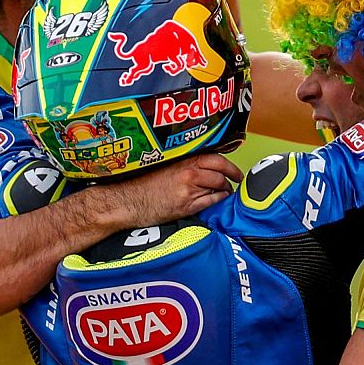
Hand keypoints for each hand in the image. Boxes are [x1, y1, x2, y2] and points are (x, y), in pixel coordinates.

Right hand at [104, 154, 241, 226]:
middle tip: (236, 180)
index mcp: (182, 160)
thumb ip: (182, 163)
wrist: (127, 201)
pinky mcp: (187, 206)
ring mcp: (189, 190)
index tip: (234, 170)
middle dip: (232, 177)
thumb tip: (201, 165)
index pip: (215, 158)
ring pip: (218, 187)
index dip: (229, 164)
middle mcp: (188, 173)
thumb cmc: (141, 184)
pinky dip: (218, 201)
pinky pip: (211, 202)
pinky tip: (218, 201)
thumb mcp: (163, 166)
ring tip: (225, 192)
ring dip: (225, 190)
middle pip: (221, 172)